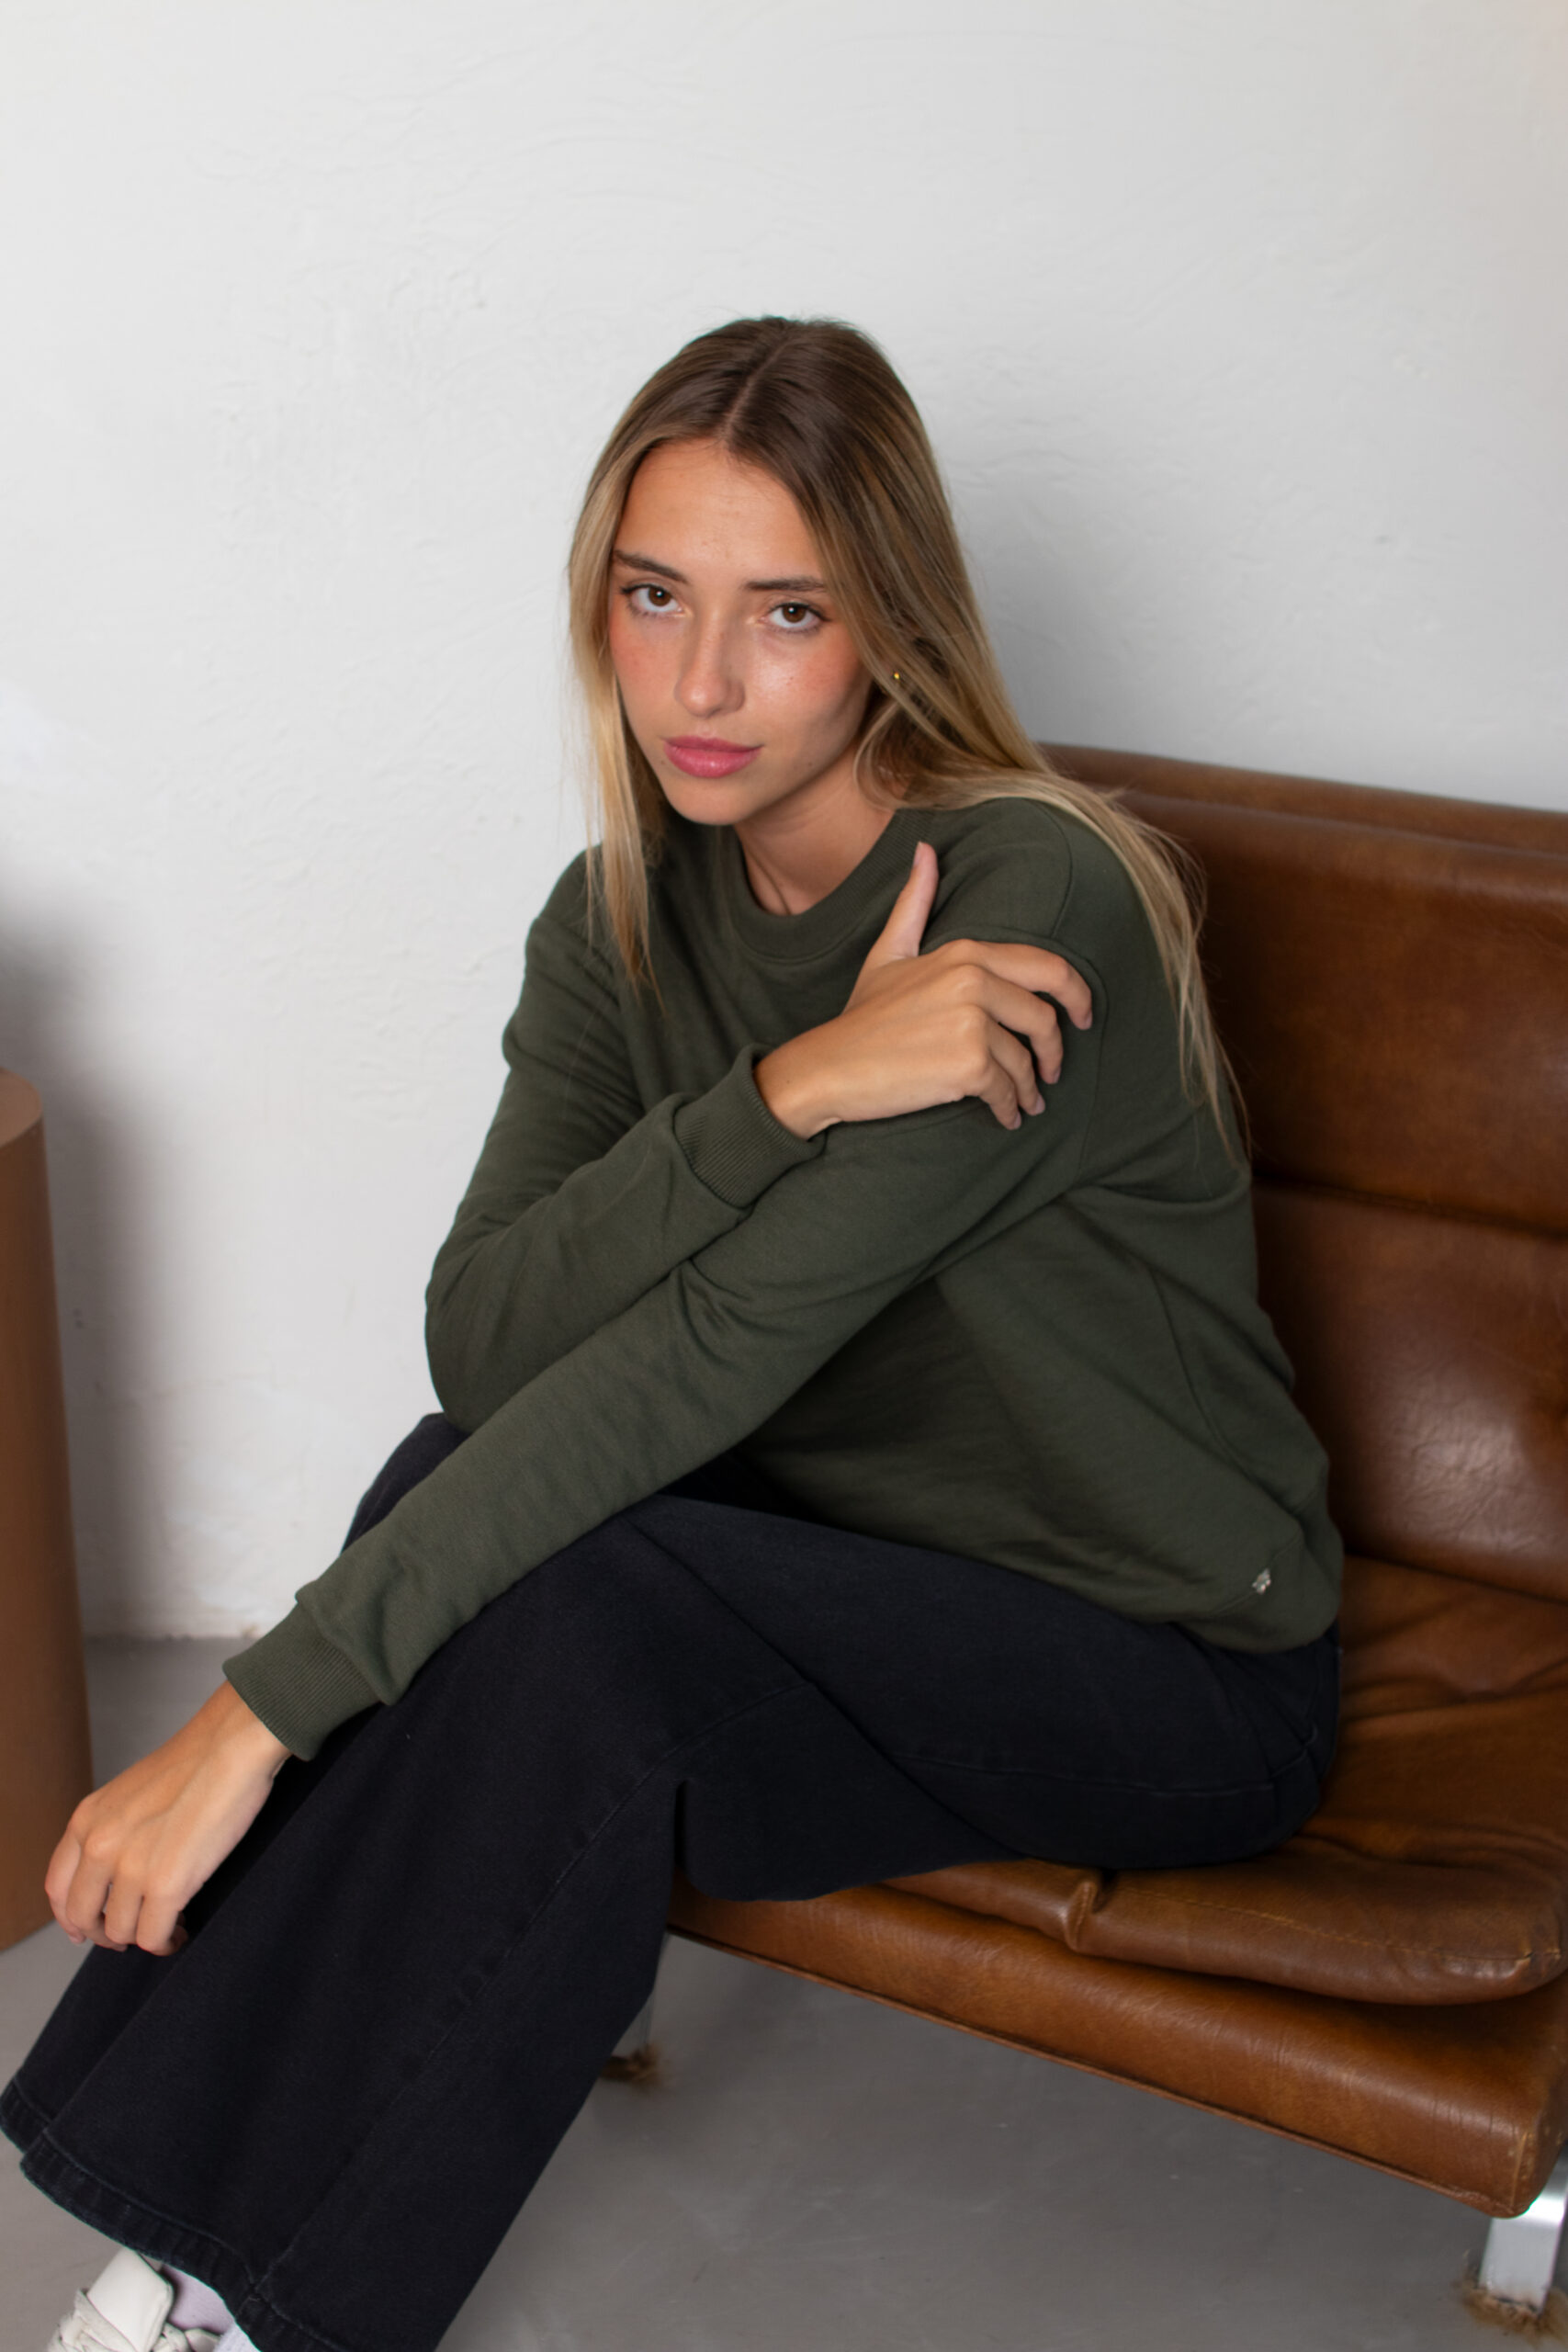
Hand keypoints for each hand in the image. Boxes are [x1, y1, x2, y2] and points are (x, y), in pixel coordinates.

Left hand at [46, 1682, 291, 1956]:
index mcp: (87, 1820)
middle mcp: (100, 1846)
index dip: (70, 1916)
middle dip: (106, 1934)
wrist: (231, 1745)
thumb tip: (114, 1873)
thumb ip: (111, 1830)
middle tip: (130, 1933)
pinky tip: (180, 1931)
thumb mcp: (129, 1793)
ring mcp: (131, 1868)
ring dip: (143, 1937)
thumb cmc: (195, 1763)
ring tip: (168, 1926)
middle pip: (83, 1917)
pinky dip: (165, 1942)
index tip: (84, 1929)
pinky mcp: (167, 1885)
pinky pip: (153, 1937)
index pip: (57, 1888)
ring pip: (120, 1932)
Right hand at [756, 841, 1092, 1137]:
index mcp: (965, 953)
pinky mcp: (969, 1065)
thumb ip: (913, 904)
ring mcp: (973, 1023)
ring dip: (1029, 1088)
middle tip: (1052, 1071)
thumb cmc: (863, 1017)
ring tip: (1025, 1102)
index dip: (1076, 994)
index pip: (1045, 967)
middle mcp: (974, 981)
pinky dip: (1010, 1108)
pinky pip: (1007, 1090)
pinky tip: (1005, 1116)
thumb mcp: (889, 953)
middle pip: (1044, 1018)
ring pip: (1025, 1061)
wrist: (829, 1066)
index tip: (1083, 1017)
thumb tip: (926, 849)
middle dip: (1055, 1050)